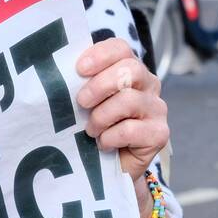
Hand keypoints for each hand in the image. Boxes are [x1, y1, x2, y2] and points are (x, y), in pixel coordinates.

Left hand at [75, 39, 168, 179]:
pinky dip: (110, 138)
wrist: (107, 168)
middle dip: (100, 85)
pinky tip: (103, 144)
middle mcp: (148, 85)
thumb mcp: (85, 102)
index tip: (79, 69)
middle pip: (130, 69)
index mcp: (129, 70)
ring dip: (101, 116)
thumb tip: (58, 71)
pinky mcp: (159, 134)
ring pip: (129, 101)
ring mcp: (156, 109)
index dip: (100, 55)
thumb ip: (80, 84)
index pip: (121, 48)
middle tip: (81, 102)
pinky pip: (131, 130)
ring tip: (91, 130)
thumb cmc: (94, 128)